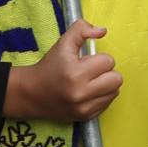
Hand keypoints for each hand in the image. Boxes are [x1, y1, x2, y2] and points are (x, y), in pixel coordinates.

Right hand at [5, 20, 121, 121]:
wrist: (31, 93)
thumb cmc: (49, 66)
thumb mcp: (62, 43)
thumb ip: (81, 29)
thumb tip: (102, 31)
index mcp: (75, 73)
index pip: (108, 61)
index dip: (98, 58)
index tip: (86, 61)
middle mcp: (80, 93)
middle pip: (116, 79)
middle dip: (106, 72)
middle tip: (91, 71)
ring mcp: (84, 108)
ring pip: (115, 91)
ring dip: (106, 84)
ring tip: (90, 81)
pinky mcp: (86, 117)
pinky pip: (108, 103)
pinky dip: (102, 96)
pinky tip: (88, 92)